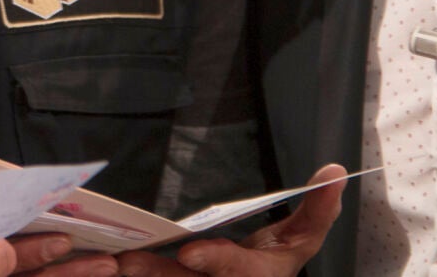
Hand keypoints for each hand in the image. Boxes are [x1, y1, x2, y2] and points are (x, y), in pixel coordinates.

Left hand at [110, 164, 346, 276]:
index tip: (190, 252)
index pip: (234, 270)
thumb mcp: (304, 237)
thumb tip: (337, 171)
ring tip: (107, 258)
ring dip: (136, 274)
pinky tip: (99, 259)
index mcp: (256, 276)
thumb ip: (318, 207)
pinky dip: (131, 271)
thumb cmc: (279, 258)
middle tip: (127, 260)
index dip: (214, 261)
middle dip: (157, 273)